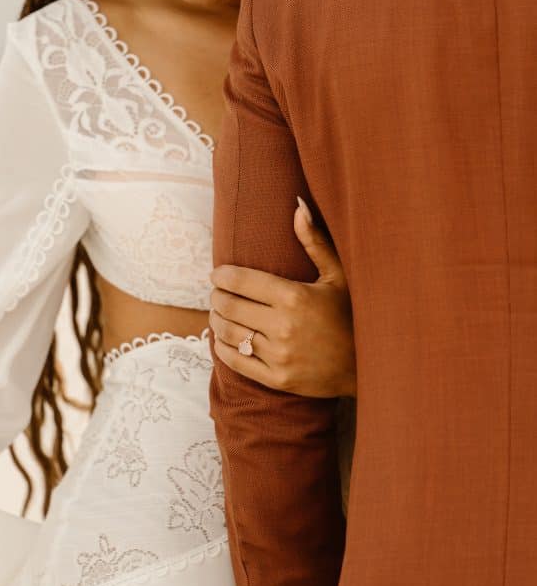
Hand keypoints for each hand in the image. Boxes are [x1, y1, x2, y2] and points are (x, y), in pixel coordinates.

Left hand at [210, 198, 355, 397]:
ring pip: (228, 333)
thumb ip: (315, 242)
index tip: (217, 274)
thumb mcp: (339, 276)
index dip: (221, 276)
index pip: (240, 281)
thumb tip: (298, 207)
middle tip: (217, 293)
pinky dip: (222, 348)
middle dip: (217, 297)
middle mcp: (283, 326)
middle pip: (229, 306)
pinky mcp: (277, 379)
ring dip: (216, 320)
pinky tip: (222, 339)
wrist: (368, 365)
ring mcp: (279, 355)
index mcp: (294, 297)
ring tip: (218, 312)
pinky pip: (236, 362)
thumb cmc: (352, 314)